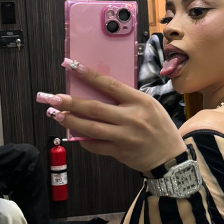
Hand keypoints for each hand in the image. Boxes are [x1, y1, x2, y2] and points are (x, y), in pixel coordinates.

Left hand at [37, 60, 186, 172]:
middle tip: (53, 98)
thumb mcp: (150, 107)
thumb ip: (128, 100)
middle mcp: (132, 118)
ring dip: (71, 121)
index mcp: (140, 101)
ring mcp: (125, 136)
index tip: (72, 66)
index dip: (89, 75)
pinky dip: (84, 140)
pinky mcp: (120, 152)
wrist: (170, 157)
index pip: (110, 85)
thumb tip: (99, 92)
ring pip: (92, 128)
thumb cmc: (159, 129)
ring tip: (57, 115)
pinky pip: (96, 145)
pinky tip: (74, 134)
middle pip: (95, 108)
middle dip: (71, 103)